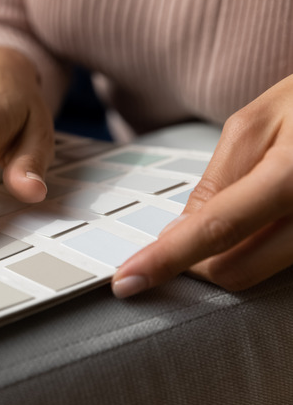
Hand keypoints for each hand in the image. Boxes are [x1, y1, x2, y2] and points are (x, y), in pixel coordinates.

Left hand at [113, 74, 292, 297]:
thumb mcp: (258, 123)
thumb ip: (218, 180)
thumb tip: (177, 234)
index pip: (216, 228)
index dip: (166, 258)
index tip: (126, 281)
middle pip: (236, 269)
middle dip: (193, 264)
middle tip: (176, 241)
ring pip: (259, 275)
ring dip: (224, 260)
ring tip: (227, 220)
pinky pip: (281, 264)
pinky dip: (254, 252)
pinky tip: (255, 224)